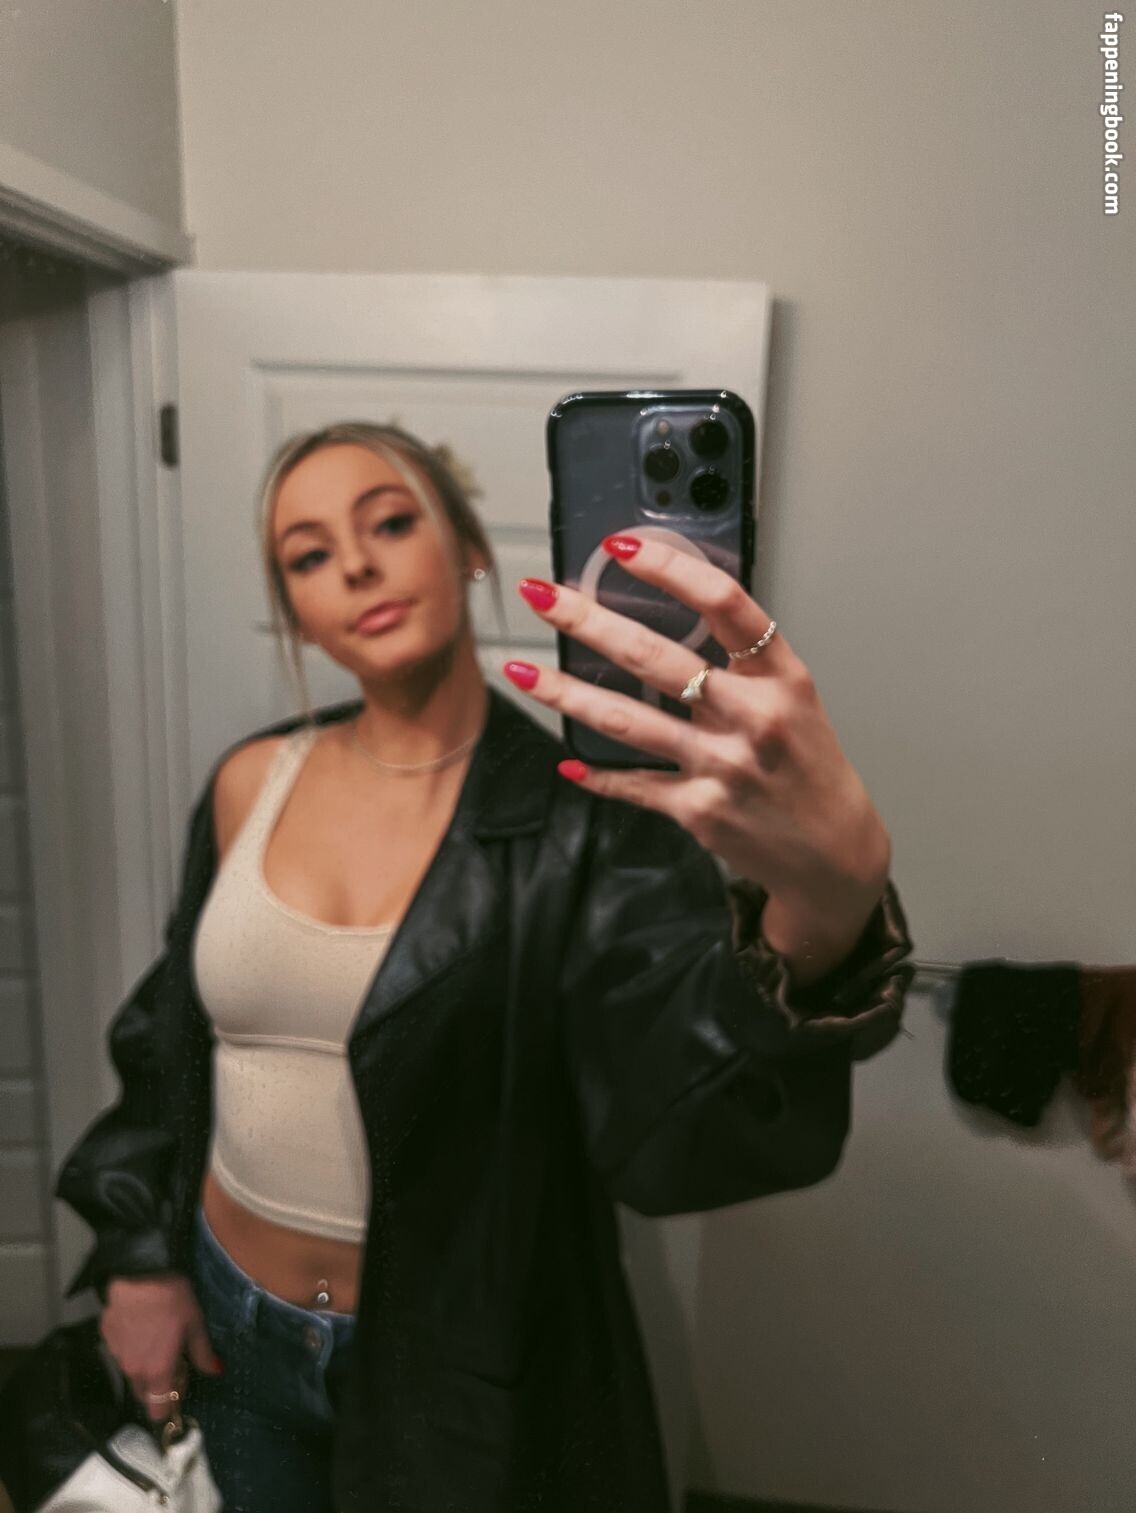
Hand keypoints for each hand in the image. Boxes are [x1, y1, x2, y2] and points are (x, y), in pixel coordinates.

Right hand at [101, 1274, 223, 1422]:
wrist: (138, 1273)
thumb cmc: (172, 1299)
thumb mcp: (195, 1324)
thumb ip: (203, 1353)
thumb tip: (216, 1371)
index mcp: (157, 1371)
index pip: (157, 1411)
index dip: (169, 1405)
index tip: (179, 1387)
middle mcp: (133, 1370)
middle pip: (143, 1393)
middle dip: (157, 1386)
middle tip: (172, 1360)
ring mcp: (116, 1354)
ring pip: (131, 1371)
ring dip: (144, 1365)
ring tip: (157, 1338)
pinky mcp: (106, 1336)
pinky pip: (120, 1351)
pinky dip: (131, 1345)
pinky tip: (140, 1324)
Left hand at [503, 533, 892, 985]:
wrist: (833, 851)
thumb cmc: (809, 764)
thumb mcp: (795, 698)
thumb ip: (745, 659)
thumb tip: (676, 608)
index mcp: (780, 677)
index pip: (725, 604)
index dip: (670, 568)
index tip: (621, 545)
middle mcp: (752, 717)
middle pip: (655, 657)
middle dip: (588, 621)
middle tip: (542, 596)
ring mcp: (721, 766)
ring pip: (626, 720)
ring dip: (565, 693)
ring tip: (520, 671)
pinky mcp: (698, 810)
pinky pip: (633, 784)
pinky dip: (596, 773)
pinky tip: (567, 761)